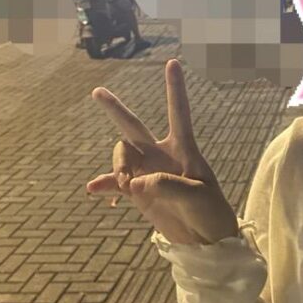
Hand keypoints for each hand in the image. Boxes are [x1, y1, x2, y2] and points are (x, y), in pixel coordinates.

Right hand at [87, 59, 239, 245]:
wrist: (206, 240)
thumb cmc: (210, 212)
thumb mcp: (196, 195)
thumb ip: (167, 185)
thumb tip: (137, 183)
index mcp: (183, 149)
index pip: (178, 112)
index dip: (175, 88)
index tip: (173, 62)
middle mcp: (161, 155)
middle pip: (133, 127)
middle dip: (115, 109)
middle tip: (97, 91)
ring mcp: (147, 172)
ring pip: (121, 156)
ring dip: (118, 168)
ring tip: (126, 187)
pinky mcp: (139, 192)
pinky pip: (115, 183)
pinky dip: (104, 185)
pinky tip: (92, 191)